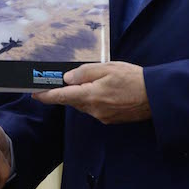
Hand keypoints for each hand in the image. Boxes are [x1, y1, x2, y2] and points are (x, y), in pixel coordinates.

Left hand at [31, 61, 150, 123]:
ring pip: (84, 105)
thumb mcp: (107, 68)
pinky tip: (106, 91)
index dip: (46, 95)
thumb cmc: (132, 78)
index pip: (62, 96)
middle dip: (68, 91)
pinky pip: (95, 109)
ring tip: (95, 81)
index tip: (34, 93)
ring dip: (82, 94)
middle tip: (66, 80)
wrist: (155, 96)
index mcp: (91, 95)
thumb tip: (66, 78)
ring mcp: (102, 116)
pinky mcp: (110, 119)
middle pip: (73, 100)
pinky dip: (94, 100)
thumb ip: (85, 73)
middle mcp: (94, 109)